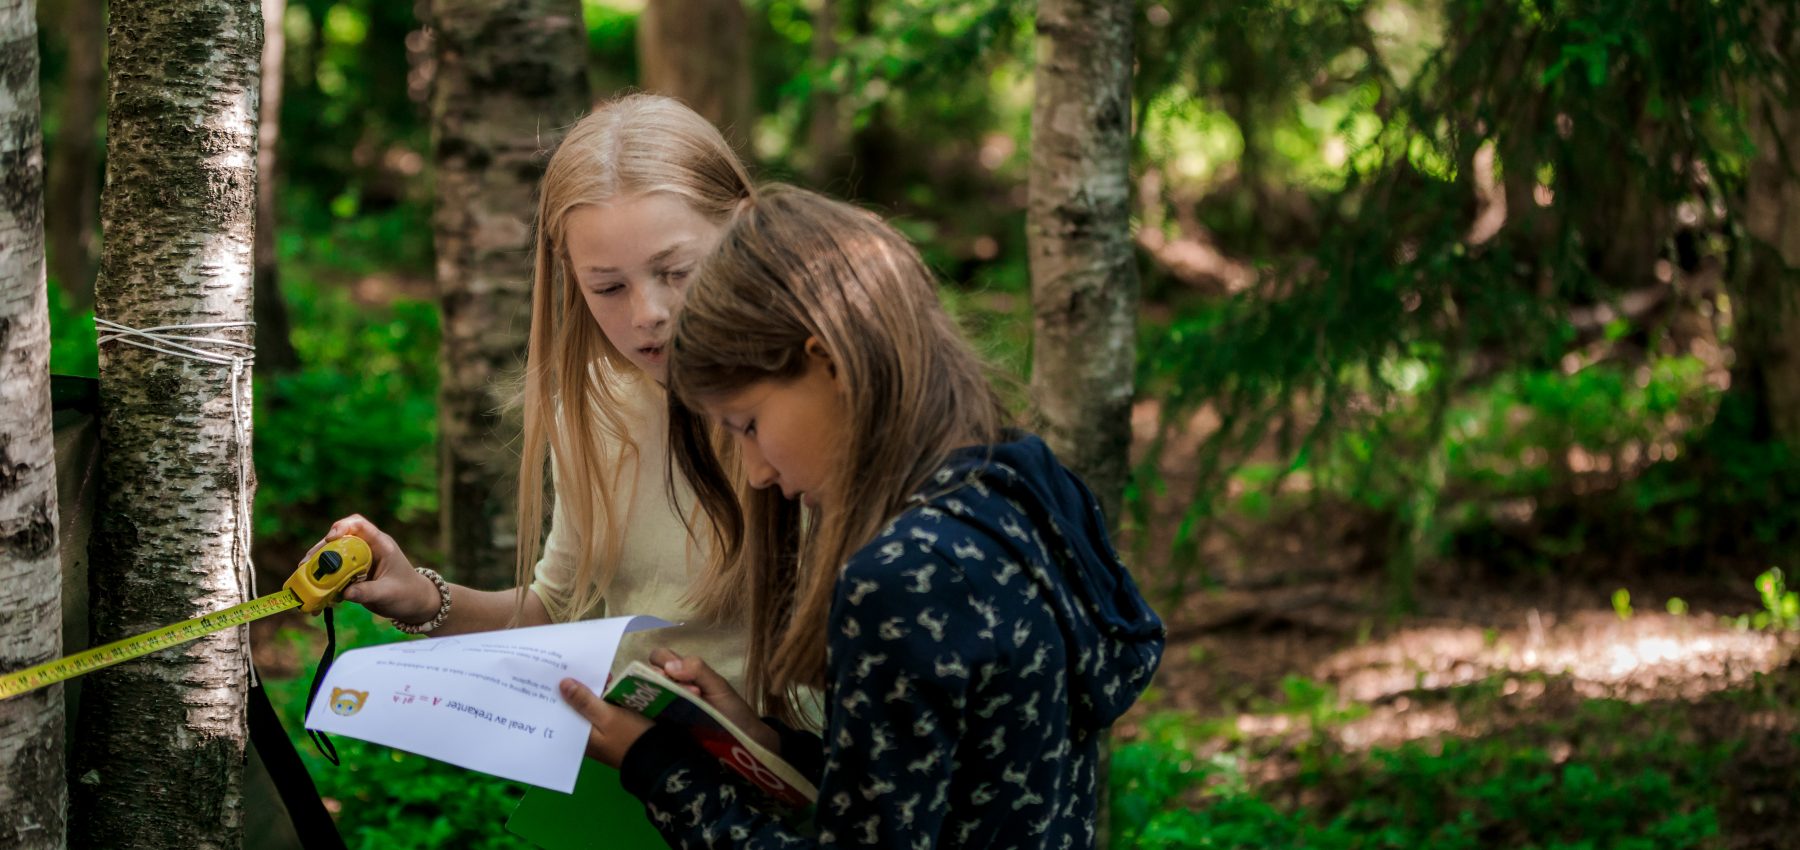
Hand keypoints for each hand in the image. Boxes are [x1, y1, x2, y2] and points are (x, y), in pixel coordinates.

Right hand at [303, 514, 438, 623]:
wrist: (414, 604)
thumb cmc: (407, 593)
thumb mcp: (389, 593)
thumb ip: (368, 592)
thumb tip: (345, 593)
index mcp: (379, 544)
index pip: (358, 524)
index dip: (342, 527)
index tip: (330, 538)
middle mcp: (366, 550)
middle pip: (338, 542)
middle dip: (320, 551)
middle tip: (305, 564)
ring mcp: (357, 563)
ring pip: (331, 559)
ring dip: (316, 568)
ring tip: (302, 579)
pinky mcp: (352, 577)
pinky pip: (333, 577)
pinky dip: (322, 586)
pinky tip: (315, 599)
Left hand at [560, 678, 652, 767]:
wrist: (659, 754)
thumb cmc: (630, 736)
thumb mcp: (607, 716)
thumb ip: (585, 701)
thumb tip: (562, 683)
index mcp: (578, 738)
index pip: (563, 712)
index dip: (562, 693)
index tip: (565, 673)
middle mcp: (586, 736)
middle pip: (577, 708)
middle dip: (581, 689)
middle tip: (587, 669)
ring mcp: (601, 733)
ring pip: (592, 707)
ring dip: (597, 691)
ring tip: (605, 675)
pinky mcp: (614, 728)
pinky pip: (605, 709)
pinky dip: (607, 697)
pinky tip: (612, 684)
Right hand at [647, 649, 778, 753]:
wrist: (742, 741)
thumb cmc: (731, 710)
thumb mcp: (718, 686)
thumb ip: (698, 670)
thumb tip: (669, 666)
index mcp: (682, 672)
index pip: (659, 657)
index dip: (660, 662)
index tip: (673, 674)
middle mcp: (669, 688)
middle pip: (646, 676)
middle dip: (658, 681)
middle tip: (683, 692)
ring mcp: (664, 709)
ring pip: (645, 698)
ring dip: (658, 699)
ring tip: (684, 708)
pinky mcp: (662, 729)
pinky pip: (647, 720)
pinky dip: (652, 718)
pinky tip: (669, 723)